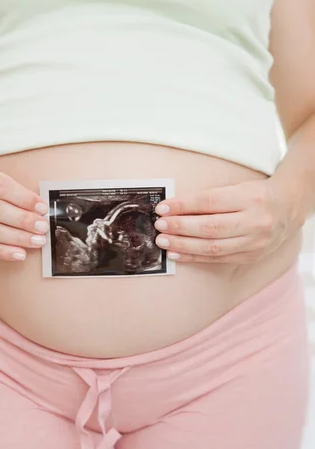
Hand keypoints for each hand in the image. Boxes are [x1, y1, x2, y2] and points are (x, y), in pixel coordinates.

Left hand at [153, 177, 302, 263]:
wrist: (288, 209)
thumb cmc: (255, 196)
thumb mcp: (237, 189)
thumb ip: (209, 199)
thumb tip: (174, 209)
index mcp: (250, 198)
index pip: (210, 201)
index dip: (184, 206)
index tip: (163, 208)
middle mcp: (255, 221)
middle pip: (211, 227)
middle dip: (181, 227)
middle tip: (160, 226)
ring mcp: (254, 242)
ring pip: (213, 247)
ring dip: (184, 245)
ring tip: (164, 242)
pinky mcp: (250, 257)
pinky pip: (217, 259)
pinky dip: (194, 257)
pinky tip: (177, 254)